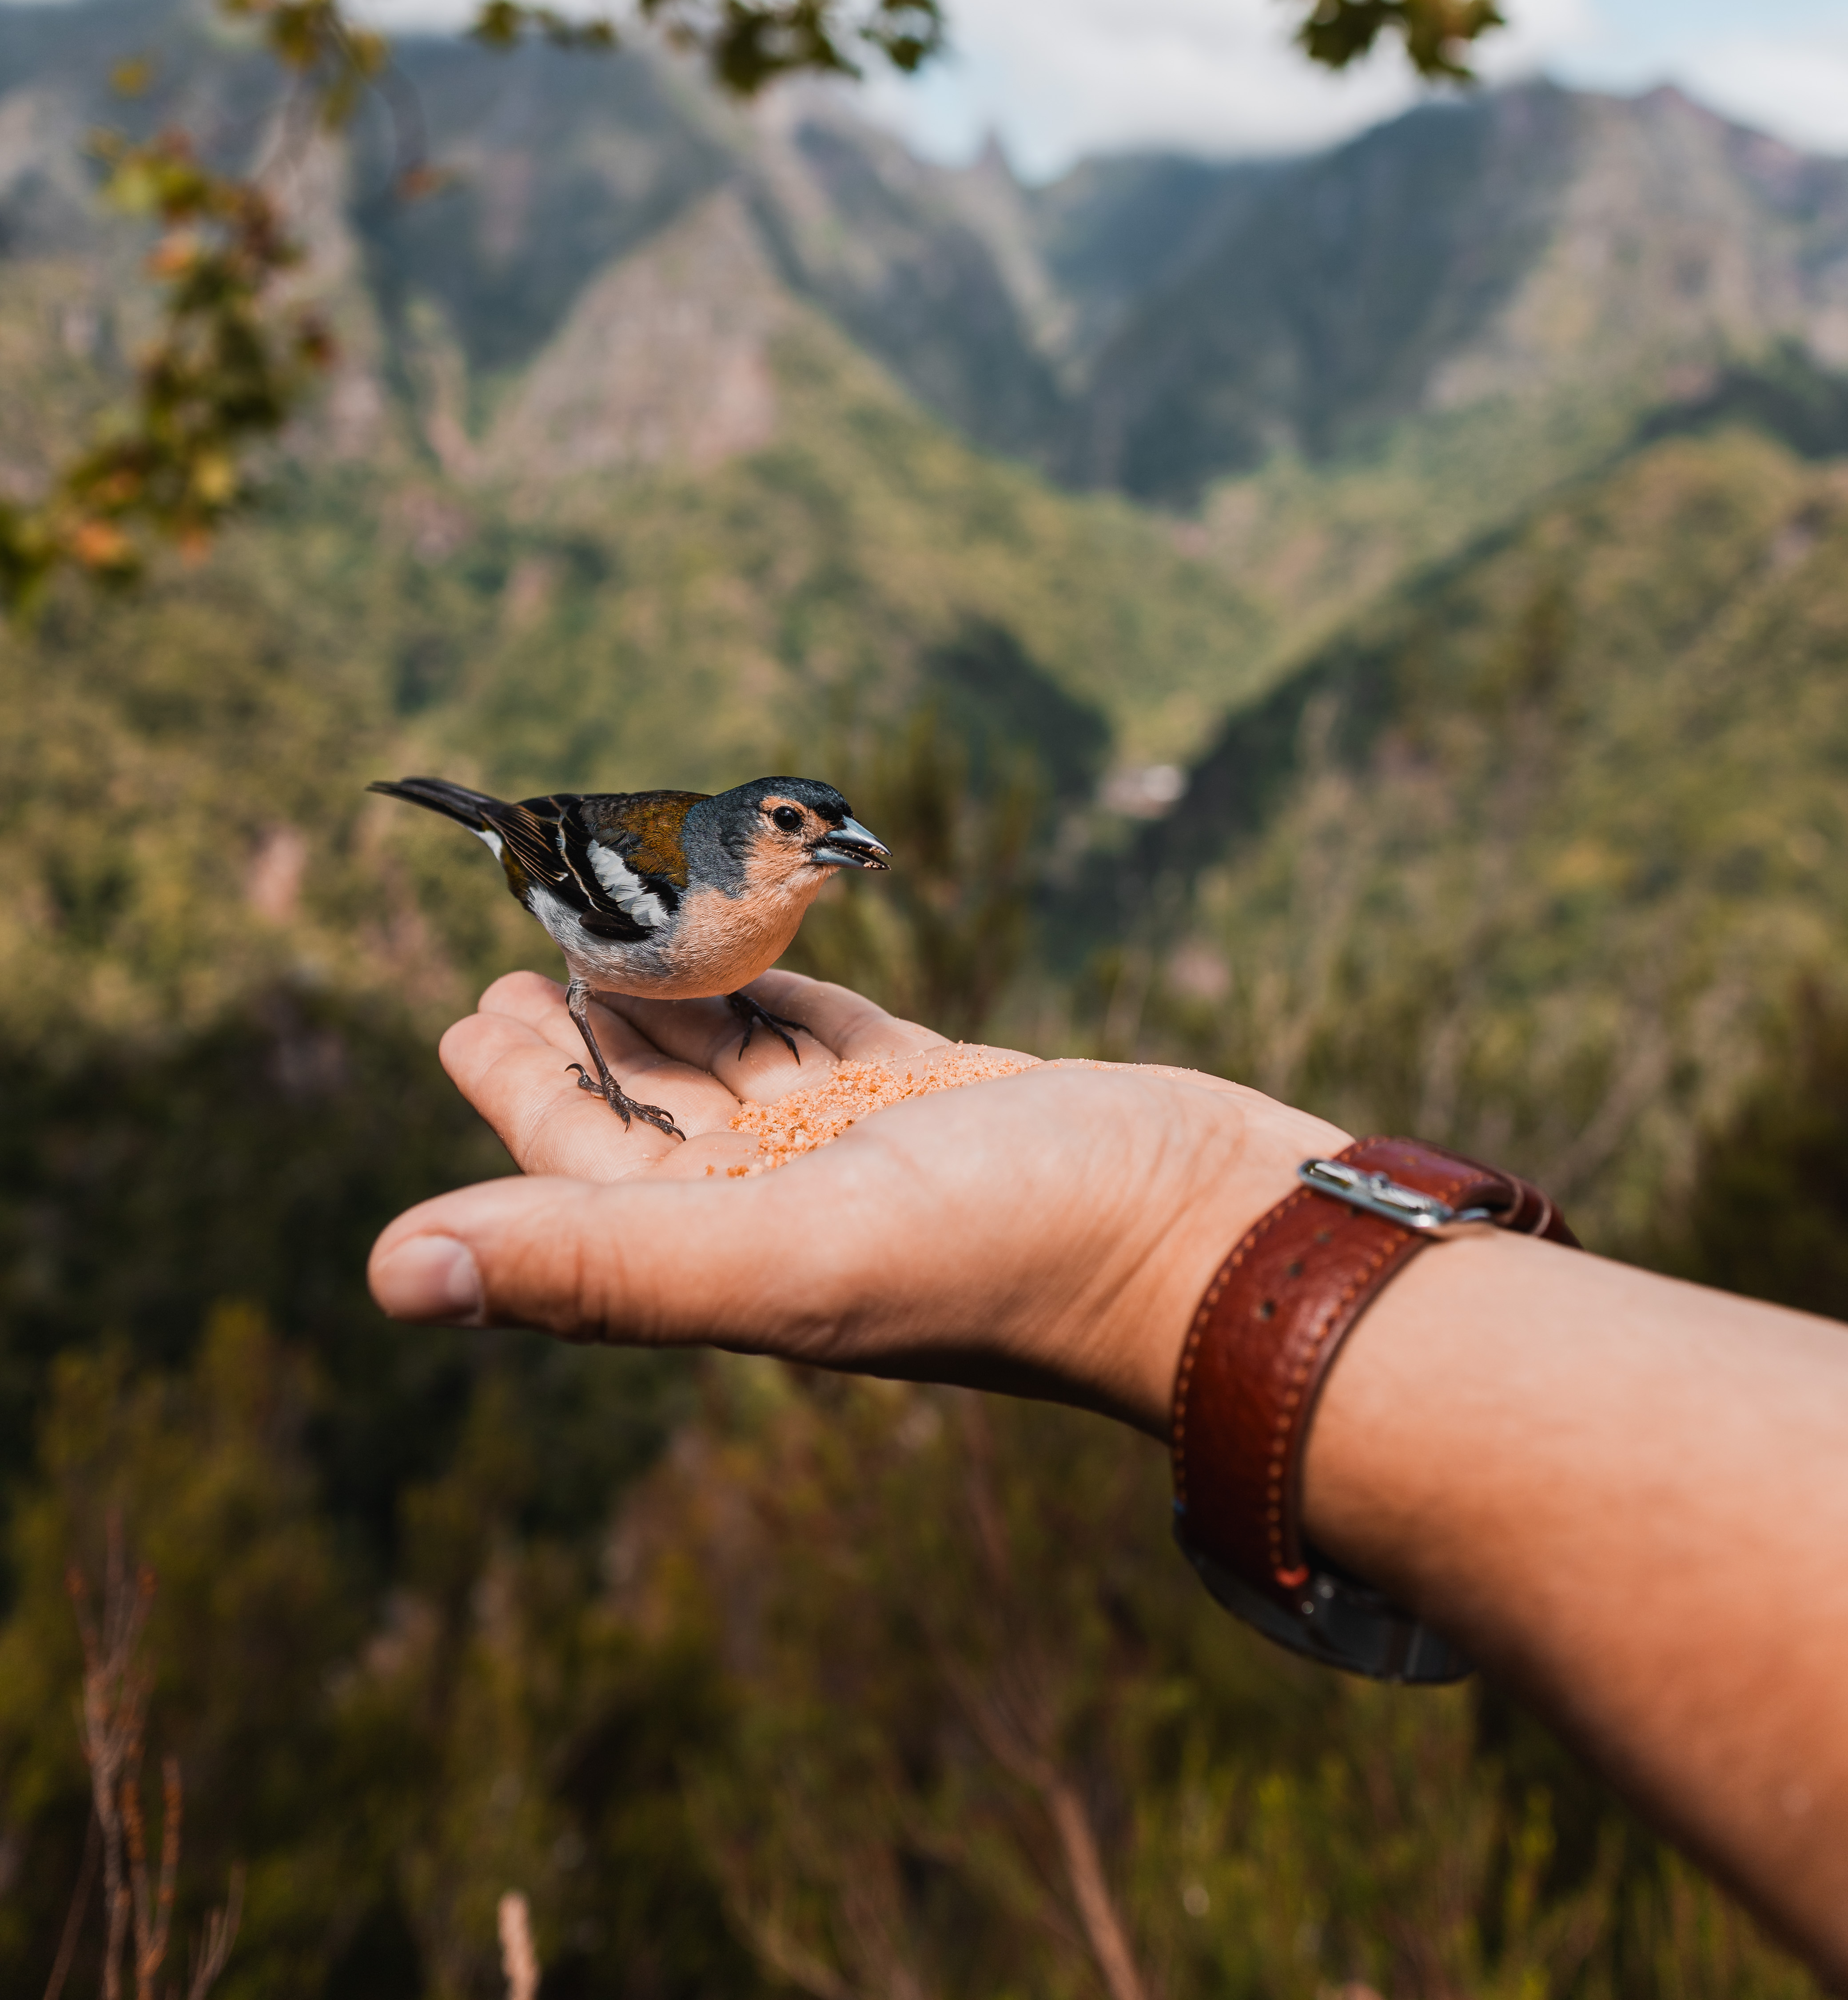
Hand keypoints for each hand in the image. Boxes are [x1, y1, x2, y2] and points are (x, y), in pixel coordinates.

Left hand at [369, 966, 1343, 1434]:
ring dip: (670, 995)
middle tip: (522, 951)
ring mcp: (867, 1149)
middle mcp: (786, 1204)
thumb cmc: (1011, 1251)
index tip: (471, 1007)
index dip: (518, 1088)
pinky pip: (830, 1030)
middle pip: (651, 1105)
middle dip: (582, 1033)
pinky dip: (777, 985)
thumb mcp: (783, 1258)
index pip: (585, 1165)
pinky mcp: (942, 1095)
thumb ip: (595, 1264)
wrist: (1204, 1232)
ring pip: (737, 1058)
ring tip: (614, 926)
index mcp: (733, 1251)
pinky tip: (745, 946)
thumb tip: (386, 1276)